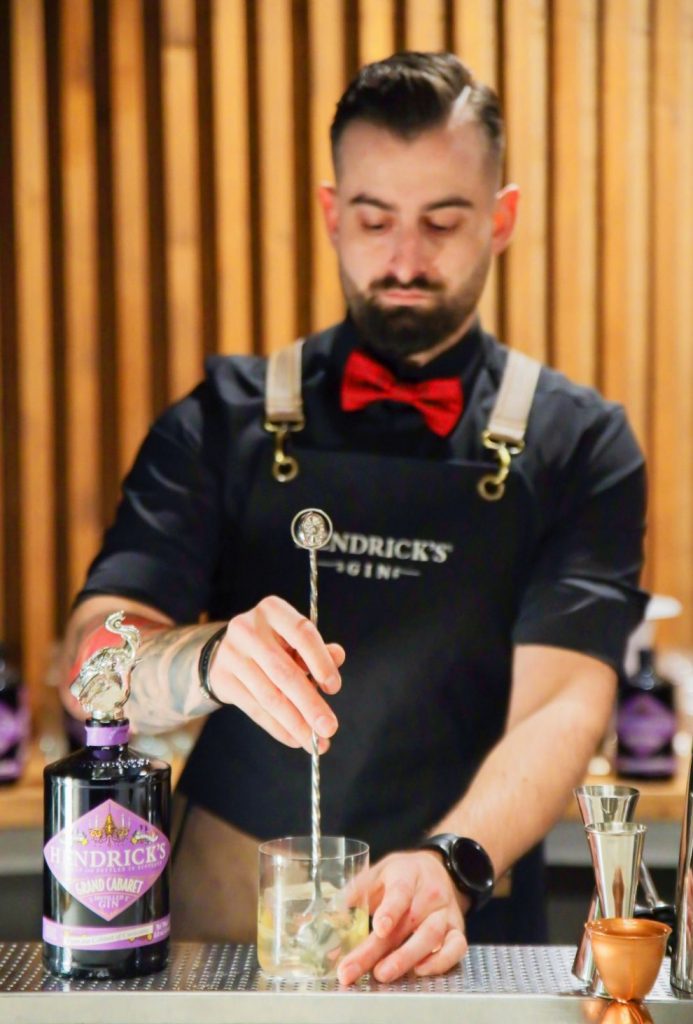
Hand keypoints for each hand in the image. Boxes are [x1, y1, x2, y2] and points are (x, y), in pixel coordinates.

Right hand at [209, 596, 344, 752]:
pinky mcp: (221, 678)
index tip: (334, 688)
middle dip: (310, 704)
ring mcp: (231, 653)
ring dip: (295, 723)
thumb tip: (338, 657)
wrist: (225, 651)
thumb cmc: (273, 644)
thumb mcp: (295, 640)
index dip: (320, 661)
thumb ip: (318, 649)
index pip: (302, 633)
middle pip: (284, 672)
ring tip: (315, 742)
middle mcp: (248, 628)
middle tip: (329, 728)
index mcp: (272, 610)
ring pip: (269, 695)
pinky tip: (294, 738)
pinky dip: (278, 727)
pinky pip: (254, 709)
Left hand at [338, 850, 467, 984]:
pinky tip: (420, 971)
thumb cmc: (403, 875)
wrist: (439, 869)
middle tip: (354, 968)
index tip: (378, 929)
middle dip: (379, 950)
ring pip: (430, 937)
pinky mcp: (458, 929)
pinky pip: (456, 948)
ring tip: (383, 974)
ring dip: (406, 959)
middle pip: (407, 923)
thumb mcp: (378, 873)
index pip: (400, 892)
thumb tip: (330, 916)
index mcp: (407, 874)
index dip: (390, 911)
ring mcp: (445, 912)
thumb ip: (356, 892)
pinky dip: (440, 962)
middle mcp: (429, 893)